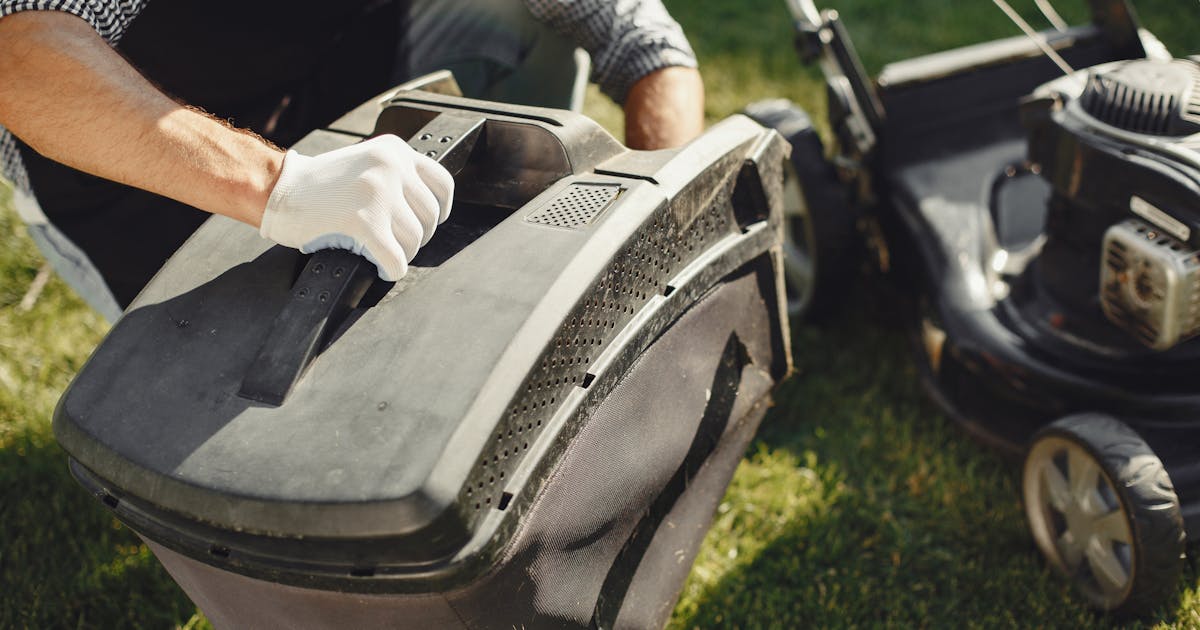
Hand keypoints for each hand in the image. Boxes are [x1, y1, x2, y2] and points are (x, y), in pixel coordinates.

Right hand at [259, 135, 453, 280]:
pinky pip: (396, 259)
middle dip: (415, 236)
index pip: (442, 183)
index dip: (439, 210)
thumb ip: (395, 177)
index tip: (427, 222)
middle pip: (429, 217)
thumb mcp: (365, 164)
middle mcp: (391, 167)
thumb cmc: (316, 185)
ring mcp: (378, 193)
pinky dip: (391, 269)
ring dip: (401, 254)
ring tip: (381, 252)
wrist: (276, 188)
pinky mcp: (365, 221)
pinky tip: (380, 268)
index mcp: (394, 151)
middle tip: (394, 242)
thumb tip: (425, 210)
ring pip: (414, 240)